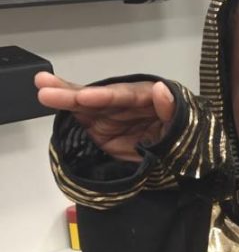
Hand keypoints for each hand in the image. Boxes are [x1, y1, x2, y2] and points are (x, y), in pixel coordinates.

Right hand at [36, 72, 175, 163]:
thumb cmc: (183, 140)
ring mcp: (112, 114)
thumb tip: (160, 88)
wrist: (179, 165)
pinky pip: (81, 115)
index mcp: (150, 98)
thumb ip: (171, 110)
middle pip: (99, 96)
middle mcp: (126, 102)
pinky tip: (47, 95)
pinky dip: (65, 107)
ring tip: (41, 86)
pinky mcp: (101, 126)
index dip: (105, 97)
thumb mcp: (182, 128)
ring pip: (85, 103)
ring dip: (63, 95)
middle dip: (74, 94)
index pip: (126, 97)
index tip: (86, 98)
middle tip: (47, 88)